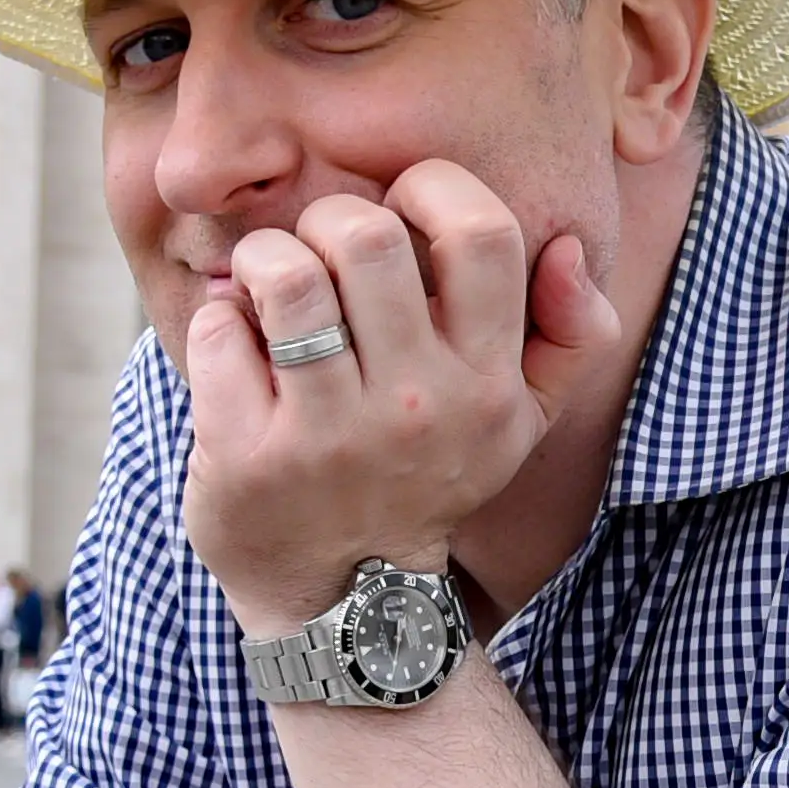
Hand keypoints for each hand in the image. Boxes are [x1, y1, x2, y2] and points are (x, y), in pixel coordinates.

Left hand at [181, 162, 624, 633]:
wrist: (348, 600)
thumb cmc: (429, 475)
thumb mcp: (519, 421)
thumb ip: (570, 333)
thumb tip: (570, 246)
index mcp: (488, 386)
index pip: (481, 234)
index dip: (433, 187)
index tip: (403, 204)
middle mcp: (416, 408)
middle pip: (368, 237)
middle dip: (332, 219)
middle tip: (321, 251)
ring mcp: (330, 437)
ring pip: (288, 277)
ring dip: (265, 258)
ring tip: (268, 283)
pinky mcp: (251, 459)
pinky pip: (220, 332)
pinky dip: (218, 318)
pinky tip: (235, 342)